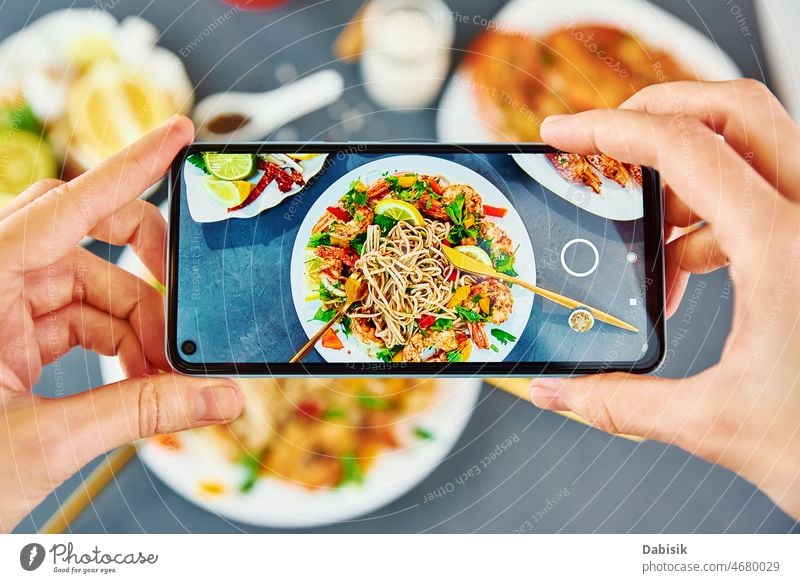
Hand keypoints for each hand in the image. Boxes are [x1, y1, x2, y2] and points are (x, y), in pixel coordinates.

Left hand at [0, 116, 241, 531]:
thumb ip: (141, 412)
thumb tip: (220, 399)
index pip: (64, 207)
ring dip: (139, 329)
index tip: (177, 134)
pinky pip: (78, 320)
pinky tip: (141, 378)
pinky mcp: (9, 338)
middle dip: (146, 270)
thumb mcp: (45, 442)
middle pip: (81, 236)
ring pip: (90, 287)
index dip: (129, 166)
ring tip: (166, 377)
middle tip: (191, 304)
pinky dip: (119, 346)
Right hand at [530, 79, 799, 518]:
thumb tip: (553, 390)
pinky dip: (717, 207)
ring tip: (648, 231)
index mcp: (785, 249)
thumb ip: (619, 403)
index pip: (686, 148)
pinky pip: (768, 188)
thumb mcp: (716, 423)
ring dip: (686, 170)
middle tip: (602, 143)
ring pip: (755, 142)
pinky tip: (691, 262)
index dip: (611, 129)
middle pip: (733, 108)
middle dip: (655, 113)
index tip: (565, 133)